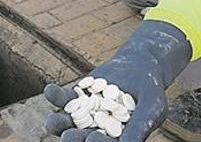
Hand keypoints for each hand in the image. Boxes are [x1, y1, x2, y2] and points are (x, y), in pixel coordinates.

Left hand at [42, 21, 191, 141]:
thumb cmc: (151, 92)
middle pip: (81, 138)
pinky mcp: (75, 96)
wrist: (140, 66)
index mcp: (114, 139)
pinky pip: (62, 98)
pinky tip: (49, 90)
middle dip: (73, 138)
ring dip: (57, 123)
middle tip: (67, 137)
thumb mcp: (151, 108)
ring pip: (66, 122)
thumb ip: (139, 126)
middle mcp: (95, 130)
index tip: (92, 140)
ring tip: (50, 122)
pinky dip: (55, 95)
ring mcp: (83, 113)